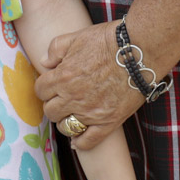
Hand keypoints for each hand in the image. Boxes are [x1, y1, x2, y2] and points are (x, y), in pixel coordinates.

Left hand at [37, 22, 144, 150]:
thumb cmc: (108, 41)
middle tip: (62, 99)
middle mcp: (73, 97)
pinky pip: (88, 141)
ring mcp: (90, 112)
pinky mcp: (108, 122)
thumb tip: (44, 62)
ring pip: (65, 127)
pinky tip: (77, 141)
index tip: (51, 86)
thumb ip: (55, 49)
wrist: (140, 52)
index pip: (40, 90)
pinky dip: (80, 143)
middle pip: (50, 111)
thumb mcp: (76, 37)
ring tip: (71, 114)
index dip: (44, 88)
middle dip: (53, 104)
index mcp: (63, 77)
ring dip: (65, 121)